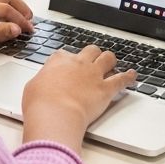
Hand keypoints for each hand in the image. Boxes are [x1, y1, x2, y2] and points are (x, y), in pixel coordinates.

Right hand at [22, 45, 136, 150]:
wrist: (55, 113)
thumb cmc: (40, 103)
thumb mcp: (32, 87)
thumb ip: (42, 81)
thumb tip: (43, 84)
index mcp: (59, 60)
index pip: (65, 54)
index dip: (68, 60)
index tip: (68, 67)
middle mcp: (78, 63)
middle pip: (91, 50)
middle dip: (93, 55)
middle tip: (93, 61)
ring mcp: (93, 74)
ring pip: (108, 58)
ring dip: (110, 61)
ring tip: (112, 64)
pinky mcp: (105, 88)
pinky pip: (121, 79)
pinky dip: (128, 77)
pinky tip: (132, 76)